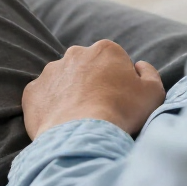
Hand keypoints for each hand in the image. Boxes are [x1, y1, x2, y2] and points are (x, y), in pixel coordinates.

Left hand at [22, 40, 164, 138]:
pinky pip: (43, 98)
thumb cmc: (122, 112)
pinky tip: (62, 124)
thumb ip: (149, 74)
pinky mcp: (32, 91)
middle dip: (93, 84)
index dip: (120, 83)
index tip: (121, 102)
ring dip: (71, 94)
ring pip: (64, 81)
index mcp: (105, 49)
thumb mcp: (153, 93)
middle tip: (100, 111)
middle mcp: (75, 53)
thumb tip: (139, 66)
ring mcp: (51, 71)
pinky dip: (51, 108)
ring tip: (80, 120)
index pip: (115, 62)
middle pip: (88, 68)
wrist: (83, 136)